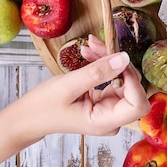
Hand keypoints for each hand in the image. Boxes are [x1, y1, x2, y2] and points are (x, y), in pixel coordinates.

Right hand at [16, 35, 149, 138]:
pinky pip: (112, 78)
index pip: (138, 104)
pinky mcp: (104, 100)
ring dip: (108, 59)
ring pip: (122, 78)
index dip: (133, 81)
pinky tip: (89, 52)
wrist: (28, 117)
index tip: (116, 60)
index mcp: (105, 122)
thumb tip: (124, 58)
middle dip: (117, 62)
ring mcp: (109, 109)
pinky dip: (102, 64)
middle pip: (131, 87)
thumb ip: (97, 73)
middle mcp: (112, 118)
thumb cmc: (43, 107)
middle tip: (96, 44)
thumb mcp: (69, 86)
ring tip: (89, 45)